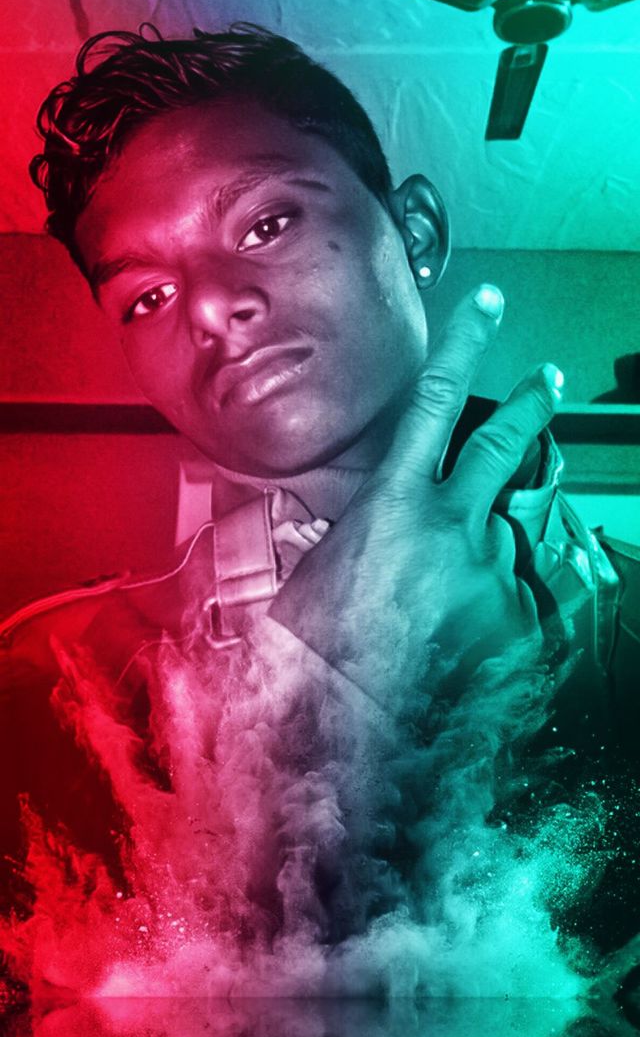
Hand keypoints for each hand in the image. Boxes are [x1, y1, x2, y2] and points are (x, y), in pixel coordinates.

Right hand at [269, 286, 562, 711]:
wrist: (355, 732)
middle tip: (550, 381)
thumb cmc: (317, 657)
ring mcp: (491, 570)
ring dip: (493, 539)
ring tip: (457, 578)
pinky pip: (514, 592)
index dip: (464, 344)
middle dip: (533, 405)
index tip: (486, 304)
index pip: (435, 401)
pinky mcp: (516, 618)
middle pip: (505, 443)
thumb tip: (343, 527)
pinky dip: (493, 601)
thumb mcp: (310, 581)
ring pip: (509, 530)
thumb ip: (341, 538)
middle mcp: (453, 524)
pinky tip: (458, 634)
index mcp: (393, 503)